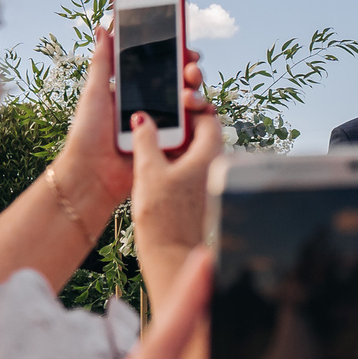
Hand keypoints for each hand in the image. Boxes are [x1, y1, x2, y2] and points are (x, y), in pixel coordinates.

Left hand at [61, 26, 209, 203]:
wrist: (91, 175)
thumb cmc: (87, 135)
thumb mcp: (95, 91)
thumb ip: (103, 61)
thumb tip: (103, 27)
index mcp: (134, 91)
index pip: (161, 67)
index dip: (176, 55)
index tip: (186, 46)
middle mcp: (152, 107)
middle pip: (181, 83)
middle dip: (191, 72)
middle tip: (191, 69)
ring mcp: (163, 126)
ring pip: (191, 104)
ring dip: (196, 93)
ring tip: (189, 95)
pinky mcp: (171, 146)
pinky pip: (193, 130)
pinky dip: (200, 119)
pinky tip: (200, 111)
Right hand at [130, 105, 222, 261]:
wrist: (171, 255)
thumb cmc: (163, 217)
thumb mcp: (148, 171)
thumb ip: (145, 140)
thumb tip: (143, 120)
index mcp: (209, 155)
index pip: (208, 117)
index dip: (190, 106)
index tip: (172, 103)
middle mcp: (214, 165)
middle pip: (201, 132)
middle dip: (181, 123)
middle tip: (158, 117)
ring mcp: (207, 180)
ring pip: (193, 150)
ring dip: (175, 141)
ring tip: (151, 138)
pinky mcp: (198, 193)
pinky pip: (189, 166)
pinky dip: (174, 158)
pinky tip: (154, 163)